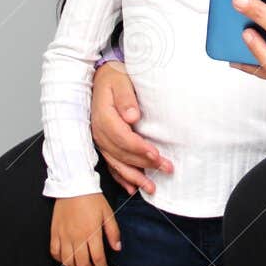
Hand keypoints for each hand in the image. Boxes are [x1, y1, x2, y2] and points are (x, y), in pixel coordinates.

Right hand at [49, 193, 121, 265]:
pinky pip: (55, 252)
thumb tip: (117, 247)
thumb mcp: (108, 213)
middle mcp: (76, 237)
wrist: (73, 185)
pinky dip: (61, 260)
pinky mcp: (55, 232)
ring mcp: (64, 236)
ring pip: (67, 261)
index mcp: (91, 232)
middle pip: (82, 264)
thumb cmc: (91, 198)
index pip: (98, 258)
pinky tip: (67, 259)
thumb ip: (113, 232)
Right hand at [89, 60, 171, 195]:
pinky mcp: (104, 144)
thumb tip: (132, 116)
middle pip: (121, 153)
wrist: (102, 77)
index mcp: (104, 116)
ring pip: (117, 163)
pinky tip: (132, 188)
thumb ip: (126, 98)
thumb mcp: (121, 81)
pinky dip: (121, 178)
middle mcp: (99, 132)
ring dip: (134, 177)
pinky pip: (111, 164)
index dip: (139, 148)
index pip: (122, 137)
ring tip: (151, 187)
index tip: (156, 155)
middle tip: (166, 168)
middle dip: (143, 164)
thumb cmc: (115, 78)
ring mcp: (100, 140)